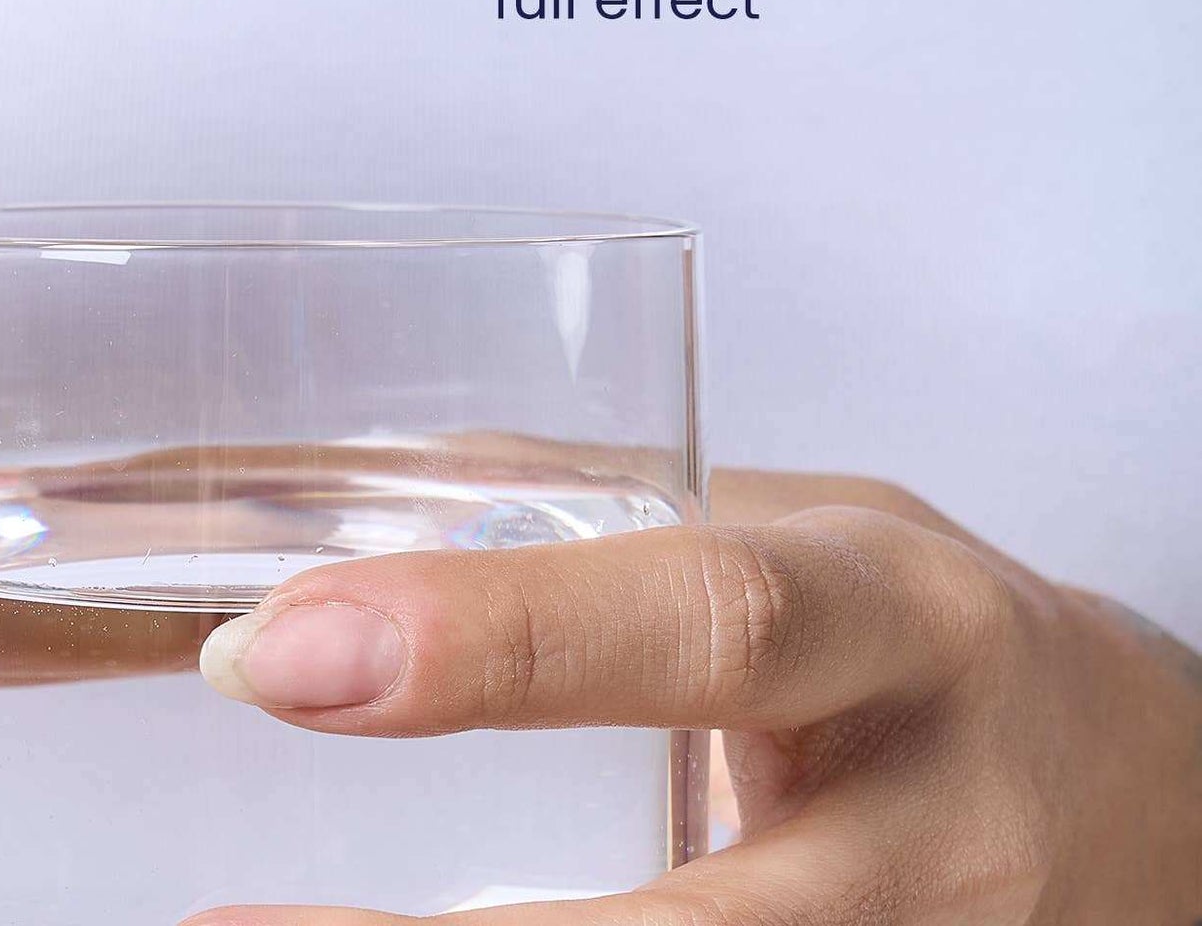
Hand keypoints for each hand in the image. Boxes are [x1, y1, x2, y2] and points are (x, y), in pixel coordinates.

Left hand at [191, 470, 1201, 923]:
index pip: (702, 621)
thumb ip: (607, 529)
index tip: (283, 654)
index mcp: (894, 623)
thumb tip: (344, 514)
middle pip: (698, 923)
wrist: (1145, 796)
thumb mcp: (810, 539)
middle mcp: (928, 830)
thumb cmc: (930, 640)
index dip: (494, 640)